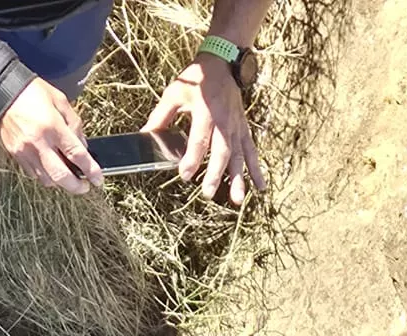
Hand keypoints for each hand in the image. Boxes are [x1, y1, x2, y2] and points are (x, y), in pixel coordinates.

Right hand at [0, 77, 101, 191]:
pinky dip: (45, 175)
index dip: (91, 170)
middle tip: (84, 186)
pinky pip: (34, 174)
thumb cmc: (31, 92)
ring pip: (47, 180)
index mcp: (52, 126)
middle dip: (77, 186)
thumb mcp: (59, 100)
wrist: (1, 91)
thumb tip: (84, 146)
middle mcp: (39, 142)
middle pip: (62, 176)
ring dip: (60, 182)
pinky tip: (50, 167)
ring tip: (67, 174)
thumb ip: (74, 124)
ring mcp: (25, 151)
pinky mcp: (16, 155)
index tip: (98, 180)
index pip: (76, 155)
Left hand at [144, 56, 265, 201]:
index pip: (199, 139)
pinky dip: (257, 170)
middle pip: (221, 151)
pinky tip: (260, 188)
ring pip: (239, 155)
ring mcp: (236, 127)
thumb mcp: (175, 92)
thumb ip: (161, 116)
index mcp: (205, 111)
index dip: (191, 158)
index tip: (184, 175)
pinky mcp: (244, 129)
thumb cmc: (196, 79)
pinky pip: (252, 151)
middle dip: (215, 174)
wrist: (222, 63)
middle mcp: (224, 121)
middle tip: (207, 194)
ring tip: (237, 200)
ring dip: (238, 179)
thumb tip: (145, 135)